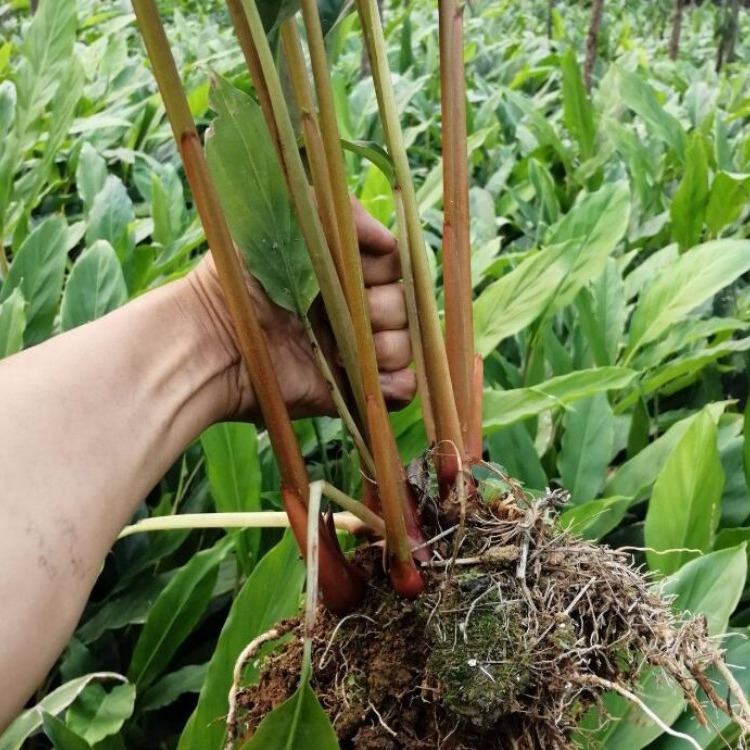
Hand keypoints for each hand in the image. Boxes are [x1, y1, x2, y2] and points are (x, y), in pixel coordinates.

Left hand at [187, 199, 416, 420]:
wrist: (212, 339)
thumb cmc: (241, 276)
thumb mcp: (284, 216)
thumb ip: (340, 213)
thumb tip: (388, 240)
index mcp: (338, 272)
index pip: (391, 268)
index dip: (383, 270)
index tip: (359, 272)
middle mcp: (349, 310)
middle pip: (403, 307)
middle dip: (385, 310)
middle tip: (346, 316)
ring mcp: (350, 352)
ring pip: (404, 347)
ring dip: (389, 348)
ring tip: (345, 353)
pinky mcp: (347, 389)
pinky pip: (398, 389)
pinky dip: (398, 385)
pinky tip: (372, 378)